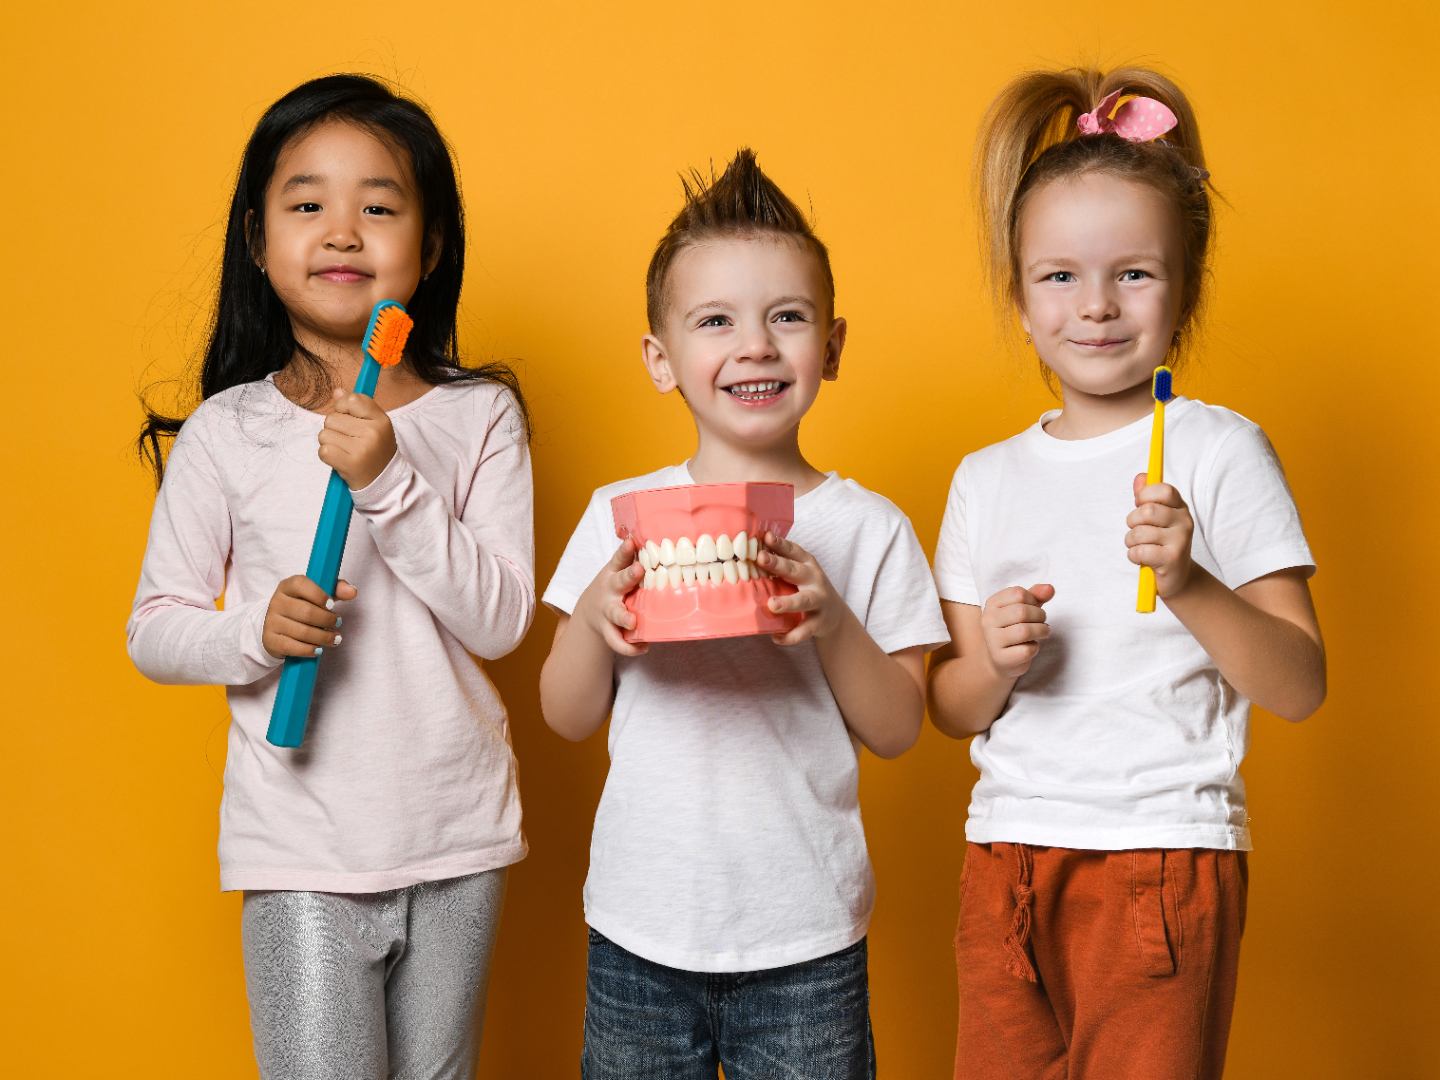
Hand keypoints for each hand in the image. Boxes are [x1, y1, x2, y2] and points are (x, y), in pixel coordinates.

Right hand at [262, 576, 354, 658]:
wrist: (277, 627)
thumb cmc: (303, 607)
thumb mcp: (318, 595)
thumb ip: (336, 590)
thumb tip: (352, 591)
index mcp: (288, 586)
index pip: (301, 584)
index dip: (319, 595)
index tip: (332, 605)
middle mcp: (276, 602)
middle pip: (306, 612)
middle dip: (327, 620)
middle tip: (338, 623)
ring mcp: (271, 622)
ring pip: (302, 632)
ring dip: (323, 637)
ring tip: (335, 638)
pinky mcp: (271, 640)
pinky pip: (293, 647)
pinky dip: (310, 650)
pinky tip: (319, 649)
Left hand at [317, 389, 396, 489]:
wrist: (384, 481)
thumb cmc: (376, 450)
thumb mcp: (374, 425)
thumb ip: (356, 406)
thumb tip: (337, 392)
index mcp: (381, 420)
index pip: (351, 400)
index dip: (343, 407)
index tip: (350, 418)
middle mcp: (372, 433)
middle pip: (332, 418)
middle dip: (335, 429)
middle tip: (349, 441)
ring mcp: (361, 449)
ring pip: (325, 434)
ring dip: (330, 443)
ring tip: (344, 450)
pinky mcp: (350, 464)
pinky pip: (323, 450)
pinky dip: (327, 455)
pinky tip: (339, 459)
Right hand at [574, 539, 648, 656]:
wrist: (590, 611)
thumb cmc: (614, 585)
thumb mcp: (618, 570)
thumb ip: (633, 559)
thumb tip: (664, 540)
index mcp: (614, 572)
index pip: (619, 558)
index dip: (626, 550)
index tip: (632, 541)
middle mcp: (610, 590)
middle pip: (619, 581)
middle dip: (629, 576)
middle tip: (639, 570)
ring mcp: (608, 611)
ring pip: (615, 614)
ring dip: (624, 617)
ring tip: (634, 622)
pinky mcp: (608, 630)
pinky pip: (617, 641)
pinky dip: (630, 646)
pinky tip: (644, 647)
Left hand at [759, 533, 847, 645]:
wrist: (834, 615)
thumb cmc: (807, 588)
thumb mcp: (799, 573)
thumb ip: (780, 565)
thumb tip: (748, 554)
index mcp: (807, 564)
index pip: (793, 551)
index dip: (779, 544)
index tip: (766, 536)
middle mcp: (814, 580)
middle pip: (795, 571)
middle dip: (778, 564)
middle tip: (761, 559)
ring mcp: (818, 601)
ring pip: (803, 601)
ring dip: (788, 602)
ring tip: (772, 605)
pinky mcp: (819, 623)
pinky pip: (804, 630)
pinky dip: (790, 636)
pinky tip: (776, 638)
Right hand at [980, 584, 1054, 678]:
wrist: (999, 658)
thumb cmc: (1014, 628)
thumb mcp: (1023, 607)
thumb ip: (1036, 595)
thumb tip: (1050, 588)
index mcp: (992, 604)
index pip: (1018, 593)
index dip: (1033, 599)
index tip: (1034, 607)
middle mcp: (988, 620)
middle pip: (1022, 612)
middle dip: (1040, 616)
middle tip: (1041, 622)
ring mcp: (992, 640)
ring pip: (1025, 631)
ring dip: (1041, 631)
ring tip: (1042, 633)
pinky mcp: (1001, 658)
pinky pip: (1026, 650)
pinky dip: (1035, 648)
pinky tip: (1030, 647)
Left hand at [1127, 475, 1194, 598]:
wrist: (1177, 577)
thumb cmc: (1161, 543)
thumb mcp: (1155, 518)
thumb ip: (1146, 497)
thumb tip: (1141, 476)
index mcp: (1180, 507)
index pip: (1164, 490)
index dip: (1145, 495)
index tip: (1139, 504)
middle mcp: (1184, 521)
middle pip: (1147, 512)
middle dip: (1132, 521)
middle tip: (1137, 530)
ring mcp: (1180, 540)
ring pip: (1139, 533)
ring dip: (1131, 541)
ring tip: (1140, 546)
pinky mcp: (1172, 559)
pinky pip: (1139, 551)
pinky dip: (1133, 556)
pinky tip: (1143, 558)